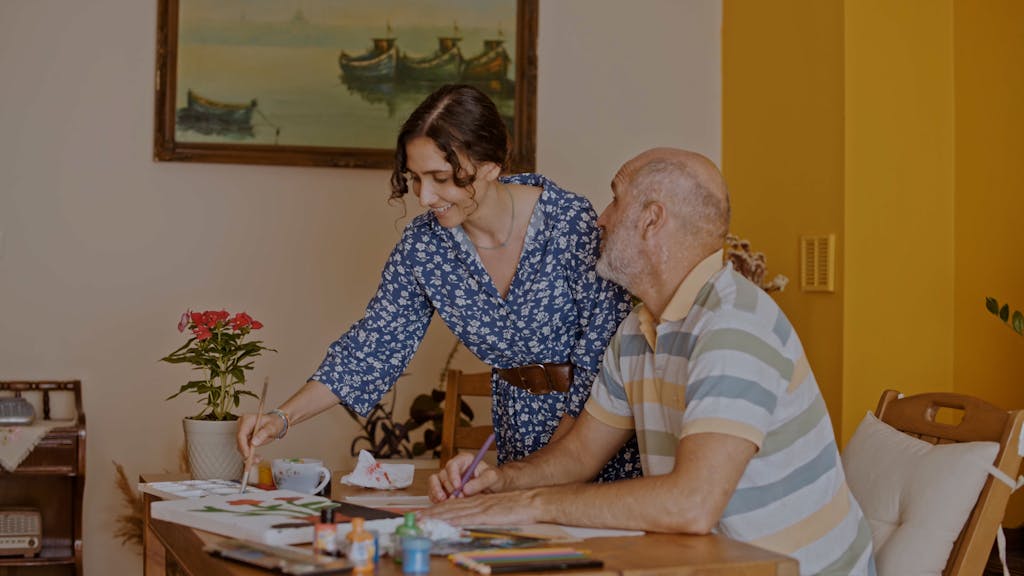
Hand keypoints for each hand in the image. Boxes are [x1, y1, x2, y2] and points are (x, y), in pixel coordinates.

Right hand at [235, 412, 281, 459]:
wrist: (276, 424)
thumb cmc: (274, 422)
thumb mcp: (272, 427)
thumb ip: (263, 434)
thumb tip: (253, 443)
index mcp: (247, 420)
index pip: (241, 434)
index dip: (243, 446)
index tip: (247, 455)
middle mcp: (243, 427)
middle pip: (240, 442)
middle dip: (246, 453)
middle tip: (254, 460)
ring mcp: (244, 434)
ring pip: (242, 448)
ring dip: (249, 456)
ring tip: (258, 460)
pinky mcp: (246, 440)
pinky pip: (246, 450)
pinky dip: (251, 455)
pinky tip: (258, 458)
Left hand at [421, 490, 539, 525]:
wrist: (530, 502)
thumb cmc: (515, 507)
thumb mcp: (494, 507)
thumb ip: (481, 511)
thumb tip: (468, 520)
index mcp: (476, 501)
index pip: (453, 504)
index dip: (438, 509)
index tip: (425, 514)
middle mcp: (475, 502)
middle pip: (450, 507)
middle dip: (433, 513)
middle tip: (417, 518)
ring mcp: (480, 508)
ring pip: (455, 511)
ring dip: (438, 516)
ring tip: (424, 520)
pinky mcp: (487, 514)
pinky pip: (468, 517)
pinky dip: (455, 520)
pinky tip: (446, 523)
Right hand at [427, 452, 501, 502]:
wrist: (495, 488)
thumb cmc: (495, 479)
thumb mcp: (492, 477)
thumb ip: (481, 481)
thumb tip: (465, 489)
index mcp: (464, 460)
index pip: (453, 465)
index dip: (453, 475)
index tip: (458, 486)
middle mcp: (454, 468)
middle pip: (442, 475)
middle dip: (448, 488)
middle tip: (456, 498)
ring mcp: (448, 478)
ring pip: (434, 482)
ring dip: (436, 492)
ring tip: (443, 501)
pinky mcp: (445, 489)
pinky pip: (434, 491)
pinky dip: (435, 497)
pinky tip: (441, 504)